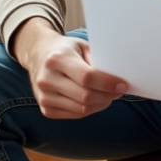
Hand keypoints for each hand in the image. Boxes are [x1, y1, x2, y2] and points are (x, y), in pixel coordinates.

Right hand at [12, 18, 127, 118]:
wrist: (38, 56)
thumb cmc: (65, 50)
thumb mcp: (81, 46)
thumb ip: (97, 60)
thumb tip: (117, 78)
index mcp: (57, 59)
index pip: (87, 77)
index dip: (107, 83)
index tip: (122, 85)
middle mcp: (47, 79)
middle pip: (85, 96)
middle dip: (107, 96)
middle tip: (118, 91)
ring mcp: (44, 97)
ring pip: (82, 109)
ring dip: (101, 104)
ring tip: (108, 95)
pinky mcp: (46, 110)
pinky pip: (75, 115)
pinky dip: (90, 110)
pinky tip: (95, 100)